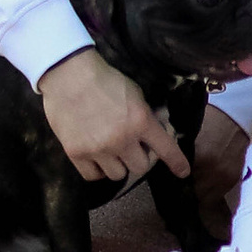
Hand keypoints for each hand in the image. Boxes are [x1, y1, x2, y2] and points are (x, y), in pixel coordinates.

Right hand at [40, 51, 186, 186]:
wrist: (68, 75)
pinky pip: (93, 176)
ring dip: (118, 165)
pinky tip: (96, 158)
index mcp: (140, 121)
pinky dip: (97, 170)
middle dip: (139, 159)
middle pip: (140, 168)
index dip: (176, 163)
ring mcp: (98, 149)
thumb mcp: (135, 93)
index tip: (182, 172)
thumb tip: (152, 134)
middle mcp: (122, 140)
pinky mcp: (76, 154)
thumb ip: (144, 116)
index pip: (165, 149)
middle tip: (133, 149)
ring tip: (111, 152)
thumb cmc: (104, 79)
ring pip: (117, 175)